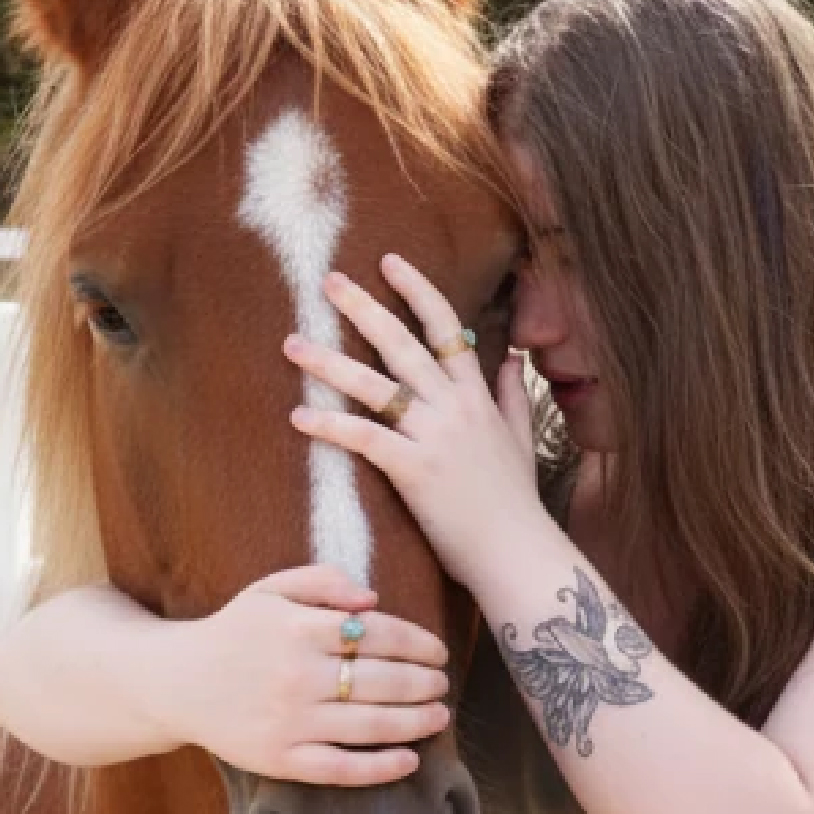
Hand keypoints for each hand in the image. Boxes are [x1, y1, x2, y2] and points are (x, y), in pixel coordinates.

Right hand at [161, 565, 452, 785]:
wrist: (175, 682)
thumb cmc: (234, 631)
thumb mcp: (272, 588)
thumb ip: (324, 580)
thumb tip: (373, 600)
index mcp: (299, 629)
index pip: (379, 634)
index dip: (419, 644)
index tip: (437, 651)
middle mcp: (298, 675)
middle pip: (383, 681)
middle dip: (424, 683)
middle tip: (442, 684)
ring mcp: (290, 721)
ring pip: (370, 725)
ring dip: (416, 721)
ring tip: (439, 715)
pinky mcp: (280, 759)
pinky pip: (341, 768)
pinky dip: (380, 768)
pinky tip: (409, 761)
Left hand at [284, 252, 550, 590]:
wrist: (516, 552)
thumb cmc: (515, 503)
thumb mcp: (520, 439)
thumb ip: (512, 395)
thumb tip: (511, 356)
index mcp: (477, 396)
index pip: (446, 328)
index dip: (417, 290)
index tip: (389, 261)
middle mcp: (454, 407)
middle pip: (403, 343)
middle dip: (363, 308)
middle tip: (328, 281)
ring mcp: (434, 437)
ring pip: (375, 386)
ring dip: (329, 362)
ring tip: (293, 343)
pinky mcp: (414, 471)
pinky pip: (365, 439)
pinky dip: (330, 426)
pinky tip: (298, 417)